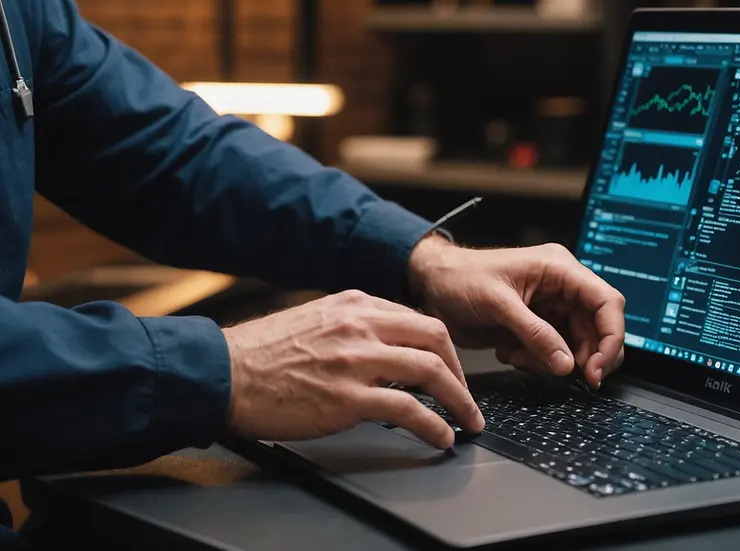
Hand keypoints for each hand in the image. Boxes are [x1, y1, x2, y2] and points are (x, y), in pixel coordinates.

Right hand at [222, 290, 483, 448]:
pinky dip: (433, 425)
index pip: (418, 319)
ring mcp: (356, 361)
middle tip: (467, 394)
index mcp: (355, 304)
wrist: (224, 373)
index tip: (451, 368)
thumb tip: (386, 344)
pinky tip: (440, 436)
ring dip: (459, 399)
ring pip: (430, 371)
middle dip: (462, 370)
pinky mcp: (347, 398)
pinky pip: (408, 410)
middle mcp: (361, 326)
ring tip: (467, 420)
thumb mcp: (315, 319)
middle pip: (436, 337)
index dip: (444, 348)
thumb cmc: (262, 353)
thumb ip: (354, 325)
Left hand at [408, 237, 625, 387]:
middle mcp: (561, 289)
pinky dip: (537, 363)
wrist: (431, 285)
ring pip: (575, 346)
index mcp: (559, 269)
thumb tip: (566, 363)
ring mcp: (550, 310)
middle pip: (597, 329)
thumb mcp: (498, 303)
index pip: (606, 302)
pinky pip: (553, 353)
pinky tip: (511, 354)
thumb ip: (535, 333)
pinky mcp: (536, 328)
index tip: (598, 366)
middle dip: (584, 356)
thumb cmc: (460, 277)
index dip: (611, 336)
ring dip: (553, 361)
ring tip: (520, 357)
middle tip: (575, 378)